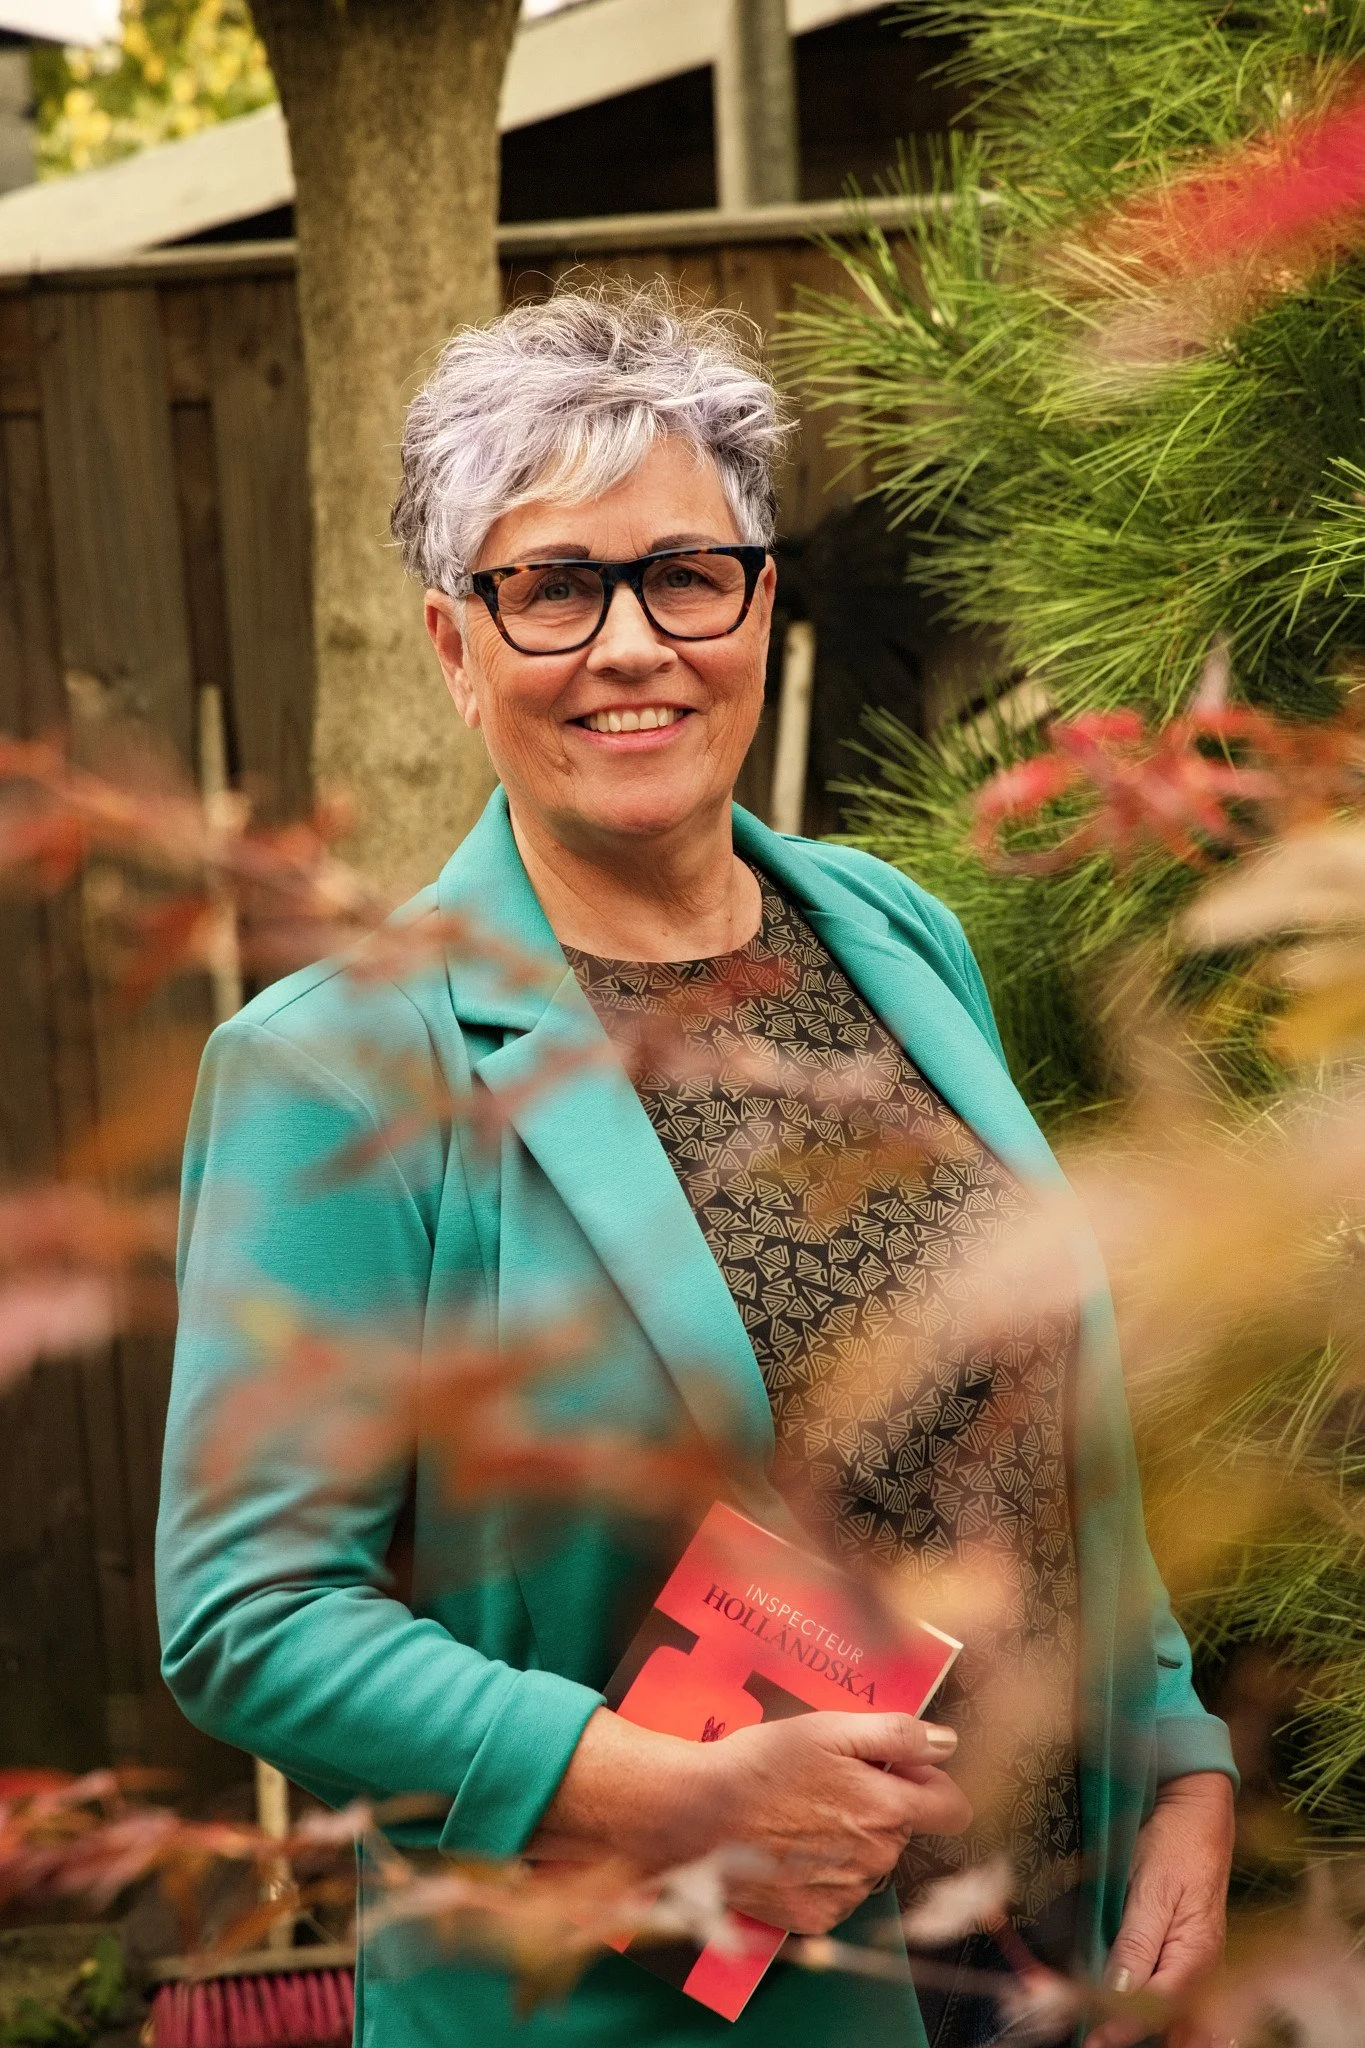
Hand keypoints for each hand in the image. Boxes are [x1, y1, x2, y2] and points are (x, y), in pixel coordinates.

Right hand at [531, 1708, 970, 1934]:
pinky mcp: (814, 1919)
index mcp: (886, 1810)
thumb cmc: (759, 1765)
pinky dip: (824, 1872)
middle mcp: (875, 1860)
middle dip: (878, 1804)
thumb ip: (898, 1736)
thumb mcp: (828, 1728)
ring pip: (872, 1862)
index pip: (952, 1809)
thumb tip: (947, 1743)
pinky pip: (840, 1893)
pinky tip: (790, 1846)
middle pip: (904, 1830)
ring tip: (801, 1813)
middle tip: (828, 1781)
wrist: (694, 1818)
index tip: (894, 1770)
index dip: (927, 1782)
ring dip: (852, 1839)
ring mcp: (845, 1895)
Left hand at [1085, 1771, 1234, 2047]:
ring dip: (1151, 2032)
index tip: (1093, 2039)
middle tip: (1096, 2044)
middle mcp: (1201, 1966)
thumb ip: (1137, 1942)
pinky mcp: (1185, 1952)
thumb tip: (1117, 1991)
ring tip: (1108, 2038)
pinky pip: (1177, 1998)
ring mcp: (1196, 1961)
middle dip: (1141, 2037)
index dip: (1124, 2025)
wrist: (1196, 1810)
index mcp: (1196, 1953)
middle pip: (1177, 2023)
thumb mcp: (1152, 1888)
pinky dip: (1159, 2015)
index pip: (1158, 2006)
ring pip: (1180, 2017)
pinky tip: (1135, 2024)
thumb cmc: (1176, 1842)